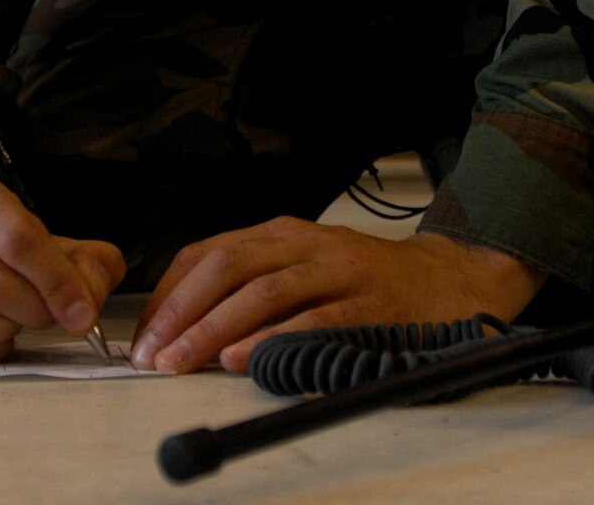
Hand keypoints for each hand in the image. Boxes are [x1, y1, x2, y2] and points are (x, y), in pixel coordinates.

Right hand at [0, 170, 124, 364]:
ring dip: (7, 333)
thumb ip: (90, 265)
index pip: (20, 240)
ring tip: (12, 321)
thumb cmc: (6, 253)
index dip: (58, 283)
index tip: (81, 315)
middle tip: (46, 317)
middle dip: (36, 311)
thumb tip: (84, 306)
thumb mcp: (56, 244)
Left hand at [129, 222, 547, 374]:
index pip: (208, 253)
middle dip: (183, 311)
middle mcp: (307, 244)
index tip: (145, 333)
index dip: (169, 294)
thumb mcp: (304, 266)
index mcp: (283, 234)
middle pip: (229, 267)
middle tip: (154, 352)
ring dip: (216, 327)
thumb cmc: (368, 281)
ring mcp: (340, 269)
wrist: (448, 279)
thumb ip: (254, 284)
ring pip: (265, 290)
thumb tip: (183, 326)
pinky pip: (314, 318)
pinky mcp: (368, 302)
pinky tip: (244, 357)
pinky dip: (274, 338)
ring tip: (184, 360)